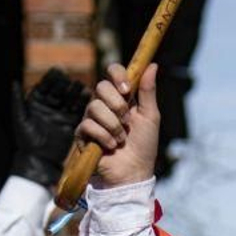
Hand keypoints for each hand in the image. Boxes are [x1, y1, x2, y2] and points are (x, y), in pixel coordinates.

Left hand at [12, 68, 91, 186]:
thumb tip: (14, 82)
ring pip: (69, 99)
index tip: (59, 70)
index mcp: (36, 102)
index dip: (52, 78)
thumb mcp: (20, 118)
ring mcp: (60, 113)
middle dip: (66, 84)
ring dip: (76, 92)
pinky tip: (88, 97)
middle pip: (59, 91)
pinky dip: (83, 104)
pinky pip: (78, 111)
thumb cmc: (26, 140)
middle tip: (73, 78)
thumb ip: (18, 100)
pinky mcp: (70, 122)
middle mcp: (49, 106)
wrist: (39, 159)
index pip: (45, 86)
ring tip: (82, 86)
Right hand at [76, 62, 159, 186]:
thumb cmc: (144, 145)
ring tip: (122, 139)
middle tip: (127, 121)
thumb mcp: (150, 116)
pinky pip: (88, 125)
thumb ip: (148, 91)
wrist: (134, 171)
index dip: (117, 75)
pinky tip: (111, 146)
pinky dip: (104, 137)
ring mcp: (92, 118)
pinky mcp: (83, 134)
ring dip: (113, 126)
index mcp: (121, 96)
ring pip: (94, 107)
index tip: (127, 89)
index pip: (112, 71)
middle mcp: (104, 103)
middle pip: (100, 87)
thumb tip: (152, 64)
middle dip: (117, 105)